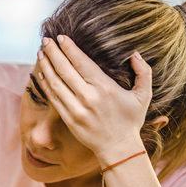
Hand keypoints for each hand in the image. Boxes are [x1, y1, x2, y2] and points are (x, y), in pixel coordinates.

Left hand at [35, 35, 150, 164]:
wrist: (118, 148)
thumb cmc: (131, 121)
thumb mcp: (144, 95)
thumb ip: (143, 72)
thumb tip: (135, 54)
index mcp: (105, 88)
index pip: (82, 63)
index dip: (69, 49)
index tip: (60, 38)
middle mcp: (88, 97)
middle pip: (65, 70)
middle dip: (53, 53)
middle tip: (46, 40)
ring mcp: (76, 109)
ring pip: (56, 83)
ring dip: (46, 67)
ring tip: (41, 54)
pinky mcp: (68, 119)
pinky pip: (53, 98)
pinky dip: (46, 84)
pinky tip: (41, 74)